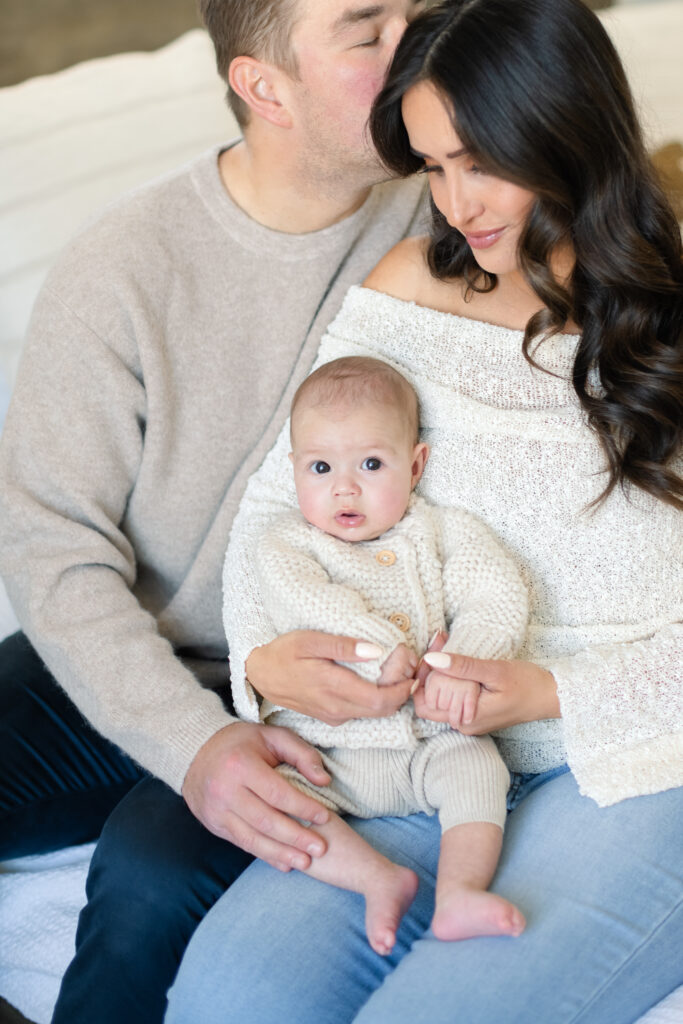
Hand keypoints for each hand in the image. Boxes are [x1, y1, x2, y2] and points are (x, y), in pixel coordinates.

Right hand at [182, 721, 331, 871]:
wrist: (197, 752)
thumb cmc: (242, 742)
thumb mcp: (273, 736)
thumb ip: (301, 754)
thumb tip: (323, 781)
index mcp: (240, 765)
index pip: (277, 793)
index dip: (303, 807)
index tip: (324, 816)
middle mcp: (225, 790)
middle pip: (266, 820)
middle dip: (296, 837)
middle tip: (320, 848)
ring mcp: (217, 811)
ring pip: (253, 838)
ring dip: (282, 853)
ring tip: (305, 862)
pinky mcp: (214, 825)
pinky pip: (242, 844)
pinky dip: (265, 855)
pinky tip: (284, 863)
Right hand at [246, 630, 413, 725]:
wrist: (259, 674)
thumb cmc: (284, 652)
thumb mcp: (311, 640)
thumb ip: (344, 646)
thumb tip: (376, 651)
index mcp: (333, 687)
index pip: (380, 699)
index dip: (403, 689)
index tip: (414, 672)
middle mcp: (336, 708)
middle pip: (382, 710)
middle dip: (402, 693)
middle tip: (411, 670)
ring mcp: (333, 715)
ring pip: (374, 713)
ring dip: (391, 698)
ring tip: (398, 673)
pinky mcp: (331, 717)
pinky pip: (362, 713)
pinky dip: (377, 701)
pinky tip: (378, 682)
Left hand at [413, 652, 559, 733]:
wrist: (550, 696)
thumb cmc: (527, 684)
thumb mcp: (495, 671)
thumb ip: (463, 666)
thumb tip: (430, 659)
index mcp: (466, 718)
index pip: (424, 704)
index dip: (420, 678)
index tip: (428, 653)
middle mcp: (464, 724)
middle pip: (430, 700)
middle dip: (428, 671)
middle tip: (438, 642)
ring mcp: (469, 721)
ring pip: (441, 698)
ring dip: (439, 673)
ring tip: (445, 644)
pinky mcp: (474, 713)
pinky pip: (453, 698)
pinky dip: (451, 679)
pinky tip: (455, 659)